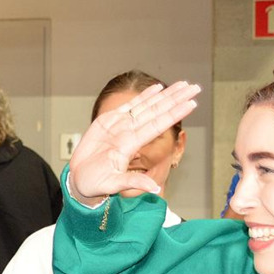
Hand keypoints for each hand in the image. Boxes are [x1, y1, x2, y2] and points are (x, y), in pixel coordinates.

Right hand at [69, 81, 200, 203]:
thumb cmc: (94, 183)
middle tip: (195, 87)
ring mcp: (120, 126)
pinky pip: (129, 106)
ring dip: (165, 95)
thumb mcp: (112, 185)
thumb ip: (133, 183)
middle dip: (176, 99)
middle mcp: (129, 132)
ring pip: (147, 106)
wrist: (79, 178)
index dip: (174, 113)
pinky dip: (143, 96)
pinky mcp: (108, 121)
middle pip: (157, 111)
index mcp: (131, 145)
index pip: (158, 125)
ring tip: (183, 84)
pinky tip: (157, 88)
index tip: (192, 103)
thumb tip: (154, 190)